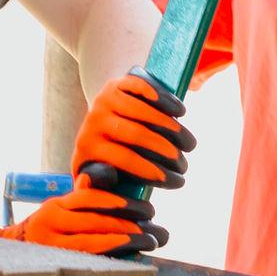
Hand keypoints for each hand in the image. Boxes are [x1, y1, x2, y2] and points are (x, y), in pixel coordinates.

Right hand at [0, 177, 164, 259]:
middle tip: (154, 229)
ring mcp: (50, 245)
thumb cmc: (50, 230)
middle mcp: (50, 223)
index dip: (119, 202)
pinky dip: (111, 257)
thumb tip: (105, 176)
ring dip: (124, 242)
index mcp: (56, 205)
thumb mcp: (62, 209)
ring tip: (149, 241)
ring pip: (92, 242)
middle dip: (128, 224)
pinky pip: (87, 259)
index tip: (146, 209)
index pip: (89, 198)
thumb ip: (82, 196)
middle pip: (94, 221)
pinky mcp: (54, 262)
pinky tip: (131, 257)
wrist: (12, 252)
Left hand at [72, 72, 195, 189]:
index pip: (122, 159)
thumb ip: (101, 191)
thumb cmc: (105, 162)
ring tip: (189, 145)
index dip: (151, 171)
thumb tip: (104, 189)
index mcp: (87, 149)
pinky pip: (139, 86)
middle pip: (135, 134)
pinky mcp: (116, 84)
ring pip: (142, 111)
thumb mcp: (98, 180)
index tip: (176, 182)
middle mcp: (93, 122)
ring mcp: (104, 101)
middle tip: (184, 165)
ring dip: (171, 128)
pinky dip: (161, 97)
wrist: (98, 124)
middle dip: (166, 152)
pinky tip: (180, 111)